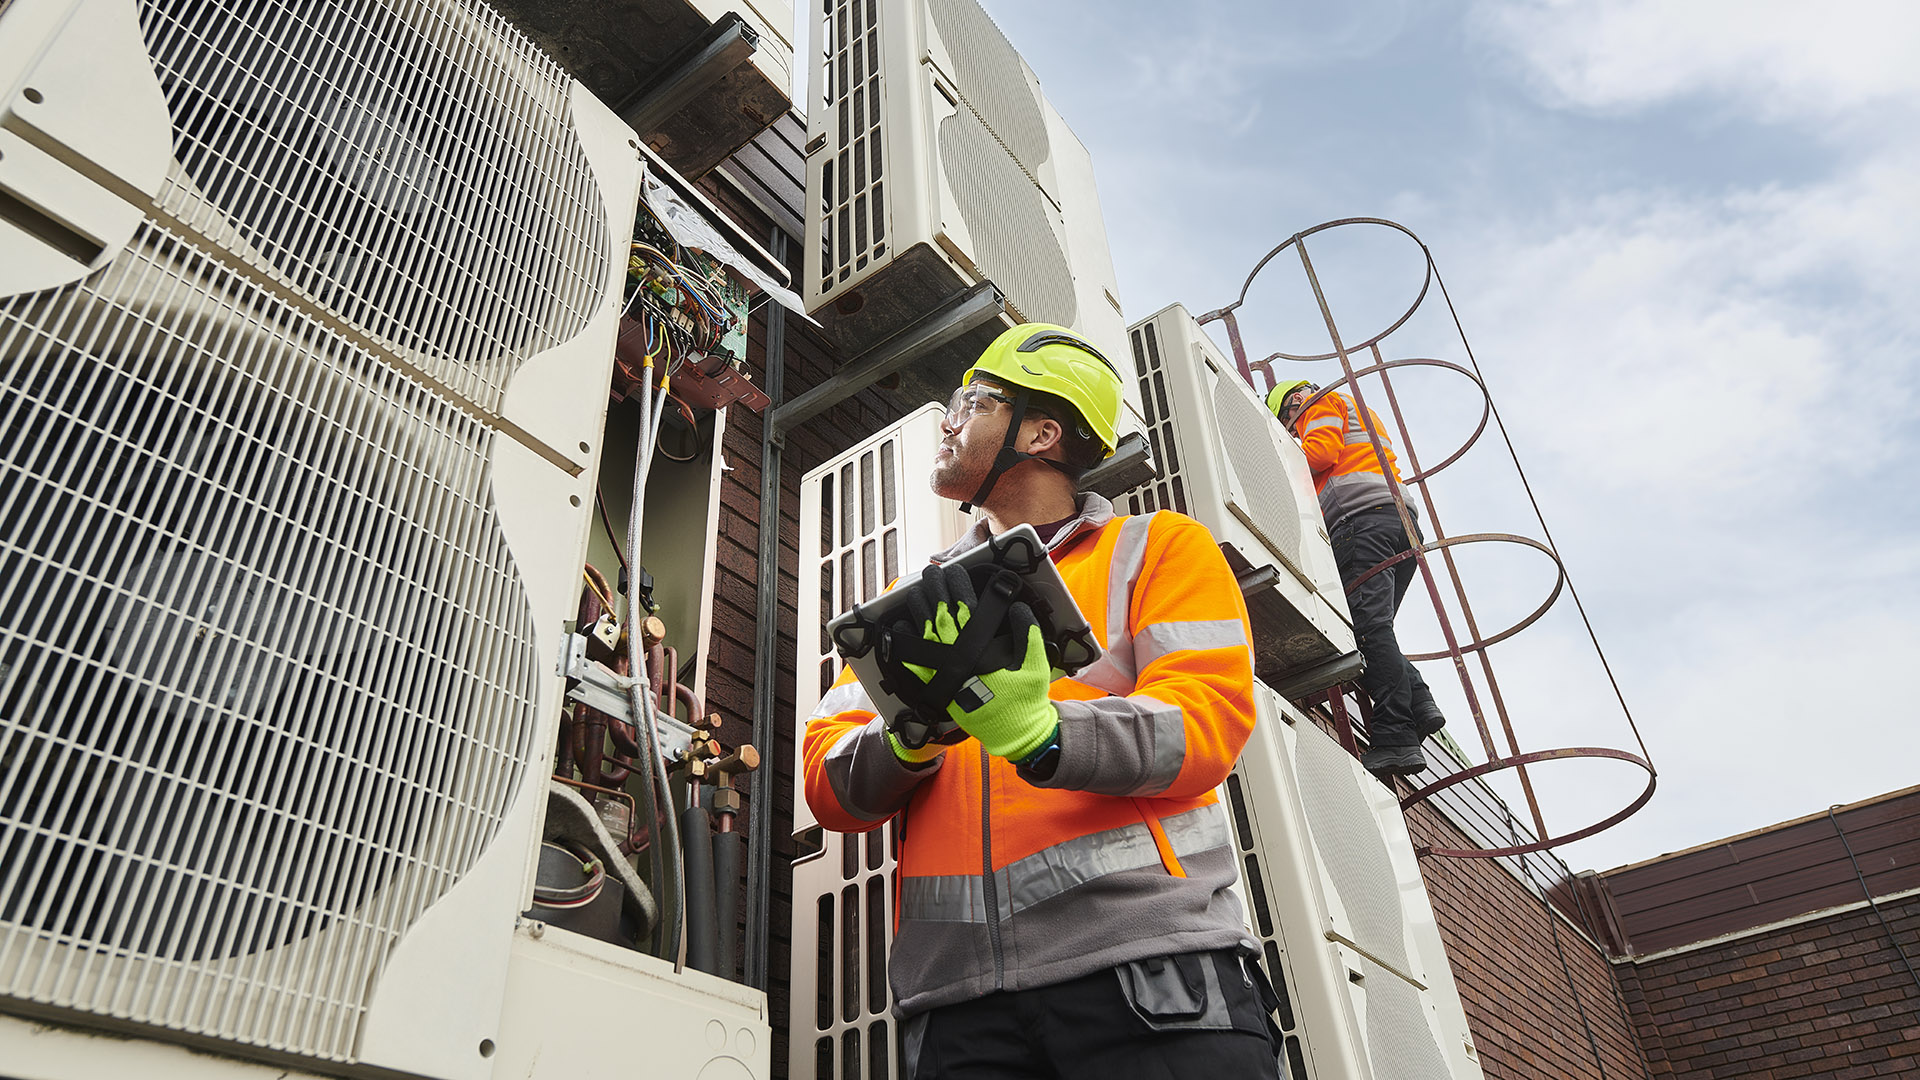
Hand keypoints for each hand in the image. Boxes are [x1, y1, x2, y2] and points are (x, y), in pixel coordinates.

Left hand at [899, 564, 1057, 762]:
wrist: (1014, 734)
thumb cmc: (1025, 700)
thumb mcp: (1036, 664)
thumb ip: (1028, 634)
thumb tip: (1017, 607)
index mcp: (984, 651)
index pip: (966, 610)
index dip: (958, 588)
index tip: (954, 572)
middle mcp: (961, 661)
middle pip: (942, 618)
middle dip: (935, 592)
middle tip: (931, 573)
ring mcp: (947, 676)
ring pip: (926, 636)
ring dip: (920, 611)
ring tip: (915, 591)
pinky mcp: (940, 690)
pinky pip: (917, 664)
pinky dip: (907, 646)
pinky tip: (901, 628)